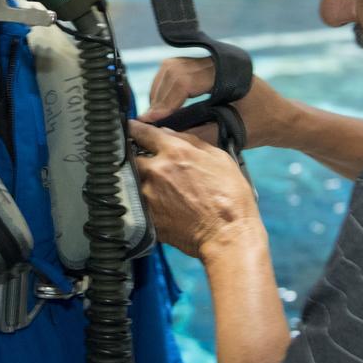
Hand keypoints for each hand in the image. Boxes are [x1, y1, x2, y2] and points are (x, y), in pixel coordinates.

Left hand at [129, 120, 264, 260]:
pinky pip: (140, 203)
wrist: (227, 235)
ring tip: (164, 190)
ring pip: (135, 181)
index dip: (135, 128)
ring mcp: (149, 195)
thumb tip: (169, 134)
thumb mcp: (219, 159)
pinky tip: (166, 207)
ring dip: (144, 181)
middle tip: (151, 164)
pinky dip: (148, 202)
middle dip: (138, 158)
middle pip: (132, 157)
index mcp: (174, 152)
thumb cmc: (230, 198)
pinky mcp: (147, 217)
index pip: (142, 132)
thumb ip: (191, 141)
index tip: (131, 128)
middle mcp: (156, 171)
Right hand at [138, 57, 291, 149]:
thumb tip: (167, 134)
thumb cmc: (264, 125)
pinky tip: (165, 107)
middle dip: (159, 96)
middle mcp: (217, 62)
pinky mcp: (207, 68)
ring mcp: (211, 62)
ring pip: (172, 68)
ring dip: (161, 91)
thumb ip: (201, 133)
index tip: (152, 121)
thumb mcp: (233, 133)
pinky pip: (178, 71)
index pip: (184, 80)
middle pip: (173, 70)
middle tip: (152, 121)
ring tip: (158, 116)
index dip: (165, 101)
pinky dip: (167, 88)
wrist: (282, 117)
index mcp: (227, 74)